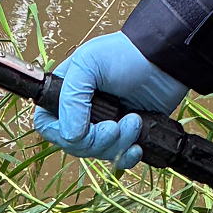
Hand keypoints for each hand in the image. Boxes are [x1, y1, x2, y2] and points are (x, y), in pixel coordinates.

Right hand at [32, 33, 186, 168]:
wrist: (165, 61)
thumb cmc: (125, 54)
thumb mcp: (88, 63)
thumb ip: (71, 98)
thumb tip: (71, 135)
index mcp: (65, 93)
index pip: (47, 124)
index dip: (60, 133)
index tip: (83, 129)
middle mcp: (80, 112)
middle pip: (73, 144)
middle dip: (97, 141)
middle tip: (117, 126)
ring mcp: (102, 125)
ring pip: (97, 153)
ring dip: (118, 144)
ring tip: (135, 121)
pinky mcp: (125, 135)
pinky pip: (118, 159)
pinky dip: (127, 157)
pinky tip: (137, 146)